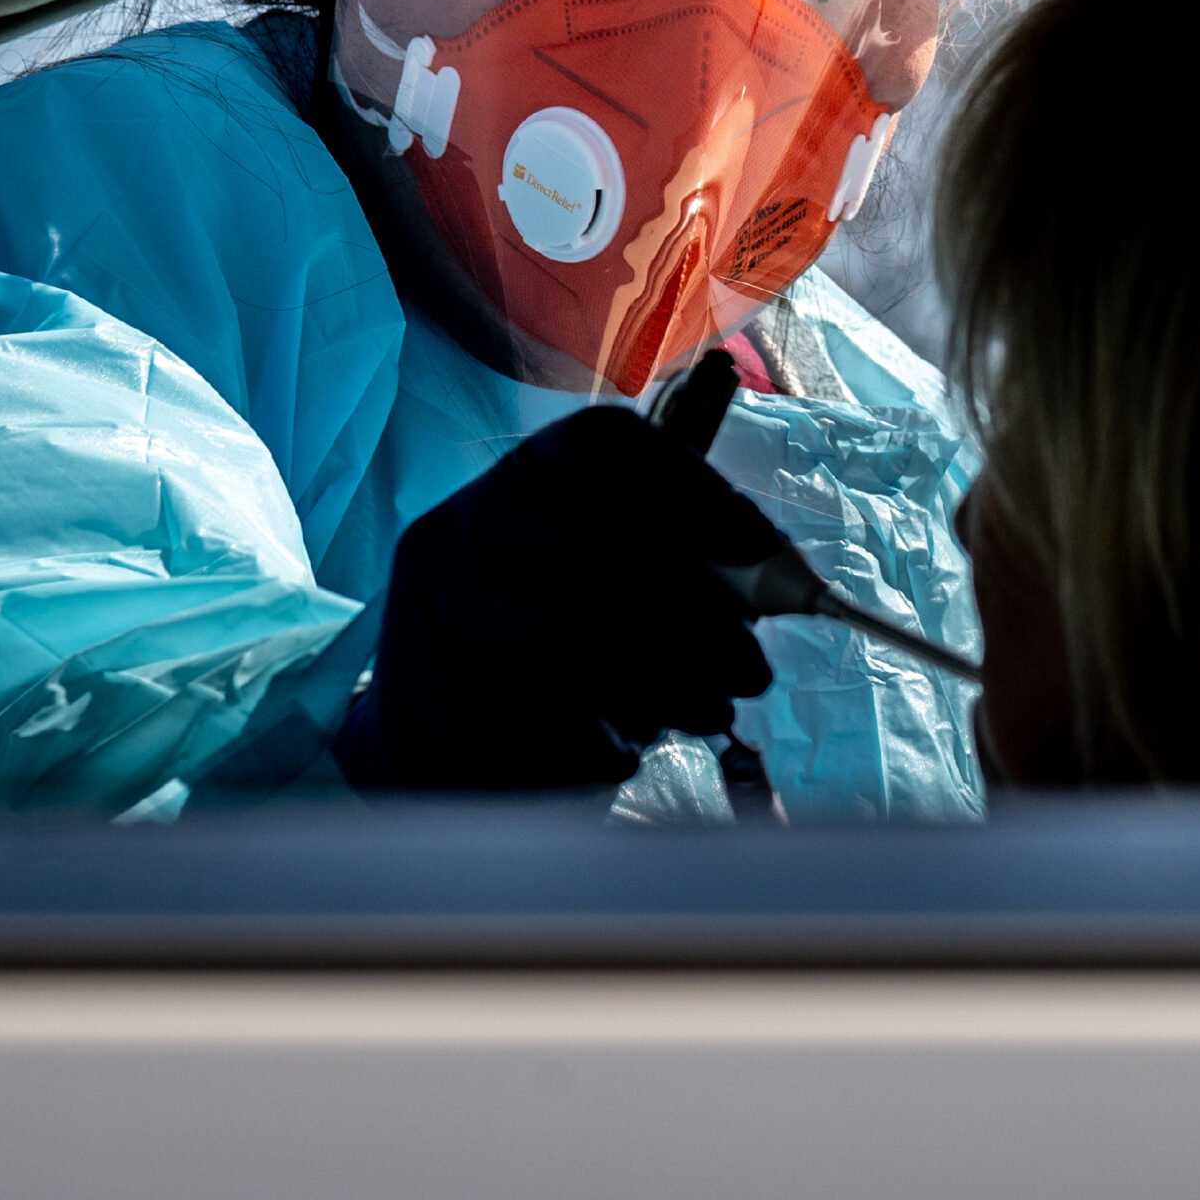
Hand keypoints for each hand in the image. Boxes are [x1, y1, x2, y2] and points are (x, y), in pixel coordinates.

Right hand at [334, 405, 781, 790]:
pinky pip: (517, 714)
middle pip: (584, 542)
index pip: (602, 445)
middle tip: (753, 669)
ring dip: (654, 680)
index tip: (762, 550)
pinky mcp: (420, 696)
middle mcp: (466, 525)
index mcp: (526, 479)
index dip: (691, 489)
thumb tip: (779, 580)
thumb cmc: (570, 654)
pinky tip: (623, 754)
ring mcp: (429, 609)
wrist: (447, 745)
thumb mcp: (631, 593)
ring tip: (710, 712)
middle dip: (691, 612)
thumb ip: (695, 570)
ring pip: (547, 629)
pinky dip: (590, 739)